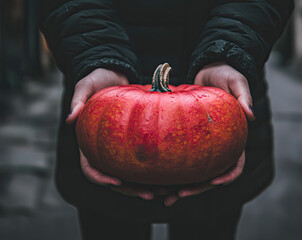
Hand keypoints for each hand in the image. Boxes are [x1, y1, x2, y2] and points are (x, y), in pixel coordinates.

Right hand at [66, 68, 154, 199]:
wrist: (114, 73)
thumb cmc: (97, 79)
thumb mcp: (86, 86)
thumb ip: (78, 100)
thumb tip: (70, 119)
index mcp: (88, 140)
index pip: (89, 167)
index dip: (101, 178)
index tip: (117, 181)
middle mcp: (103, 148)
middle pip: (114, 177)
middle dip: (130, 189)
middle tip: (149, 195)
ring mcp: (118, 146)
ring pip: (130, 173)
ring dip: (144, 185)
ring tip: (163, 191)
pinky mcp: (132, 141)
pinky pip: (141, 159)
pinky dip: (152, 169)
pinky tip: (167, 173)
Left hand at [164, 62, 254, 206]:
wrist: (207, 70)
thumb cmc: (225, 75)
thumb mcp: (236, 81)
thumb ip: (244, 96)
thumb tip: (251, 115)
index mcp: (233, 136)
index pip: (235, 163)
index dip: (227, 175)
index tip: (215, 182)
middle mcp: (218, 144)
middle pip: (210, 174)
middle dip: (197, 188)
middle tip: (178, 196)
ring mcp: (202, 143)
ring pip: (193, 171)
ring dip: (180, 185)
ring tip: (164, 195)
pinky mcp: (188, 137)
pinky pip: (180, 156)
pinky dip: (171, 168)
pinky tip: (157, 176)